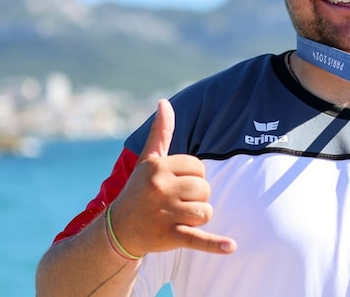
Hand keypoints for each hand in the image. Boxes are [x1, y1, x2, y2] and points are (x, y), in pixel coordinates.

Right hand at [109, 99, 236, 256]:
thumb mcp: (148, 161)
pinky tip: (231, 247)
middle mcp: (160, 188)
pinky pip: (198, 238)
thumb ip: (161, 133)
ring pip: (206, 211)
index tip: (175, 184)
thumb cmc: (138, 191)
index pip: (199, 167)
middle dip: (196, 197)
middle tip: (175, 203)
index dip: (193, 177)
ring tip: (179, 217)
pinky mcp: (170, 236)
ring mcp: (165, 213)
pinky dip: (215, 244)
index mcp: (158, 167)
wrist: (118, 231)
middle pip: (205, 189)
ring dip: (198, 216)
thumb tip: (164, 102)